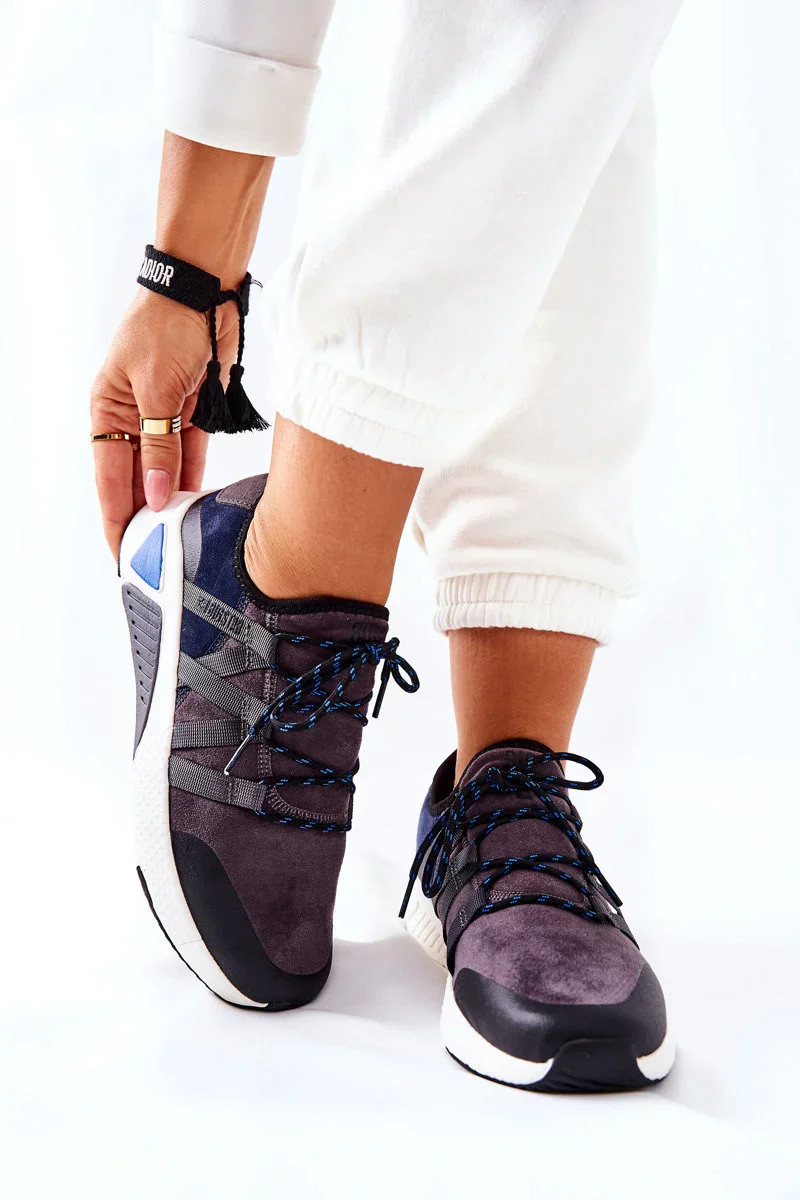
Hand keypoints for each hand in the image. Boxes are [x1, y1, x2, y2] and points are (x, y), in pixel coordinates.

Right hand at [90, 288, 237, 555]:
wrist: (202, 290)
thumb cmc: (166, 326)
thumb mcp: (158, 391)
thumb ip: (160, 446)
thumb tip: (158, 495)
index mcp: (108, 412)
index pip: (109, 479)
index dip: (116, 517)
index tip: (122, 553)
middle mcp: (132, 418)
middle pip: (136, 479)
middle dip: (144, 516)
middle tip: (155, 557)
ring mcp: (163, 416)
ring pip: (165, 470)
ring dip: (172, 500)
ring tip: (178, 539)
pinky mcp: (192, 411)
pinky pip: (191, 453)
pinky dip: (194, 476)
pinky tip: (197, 504)